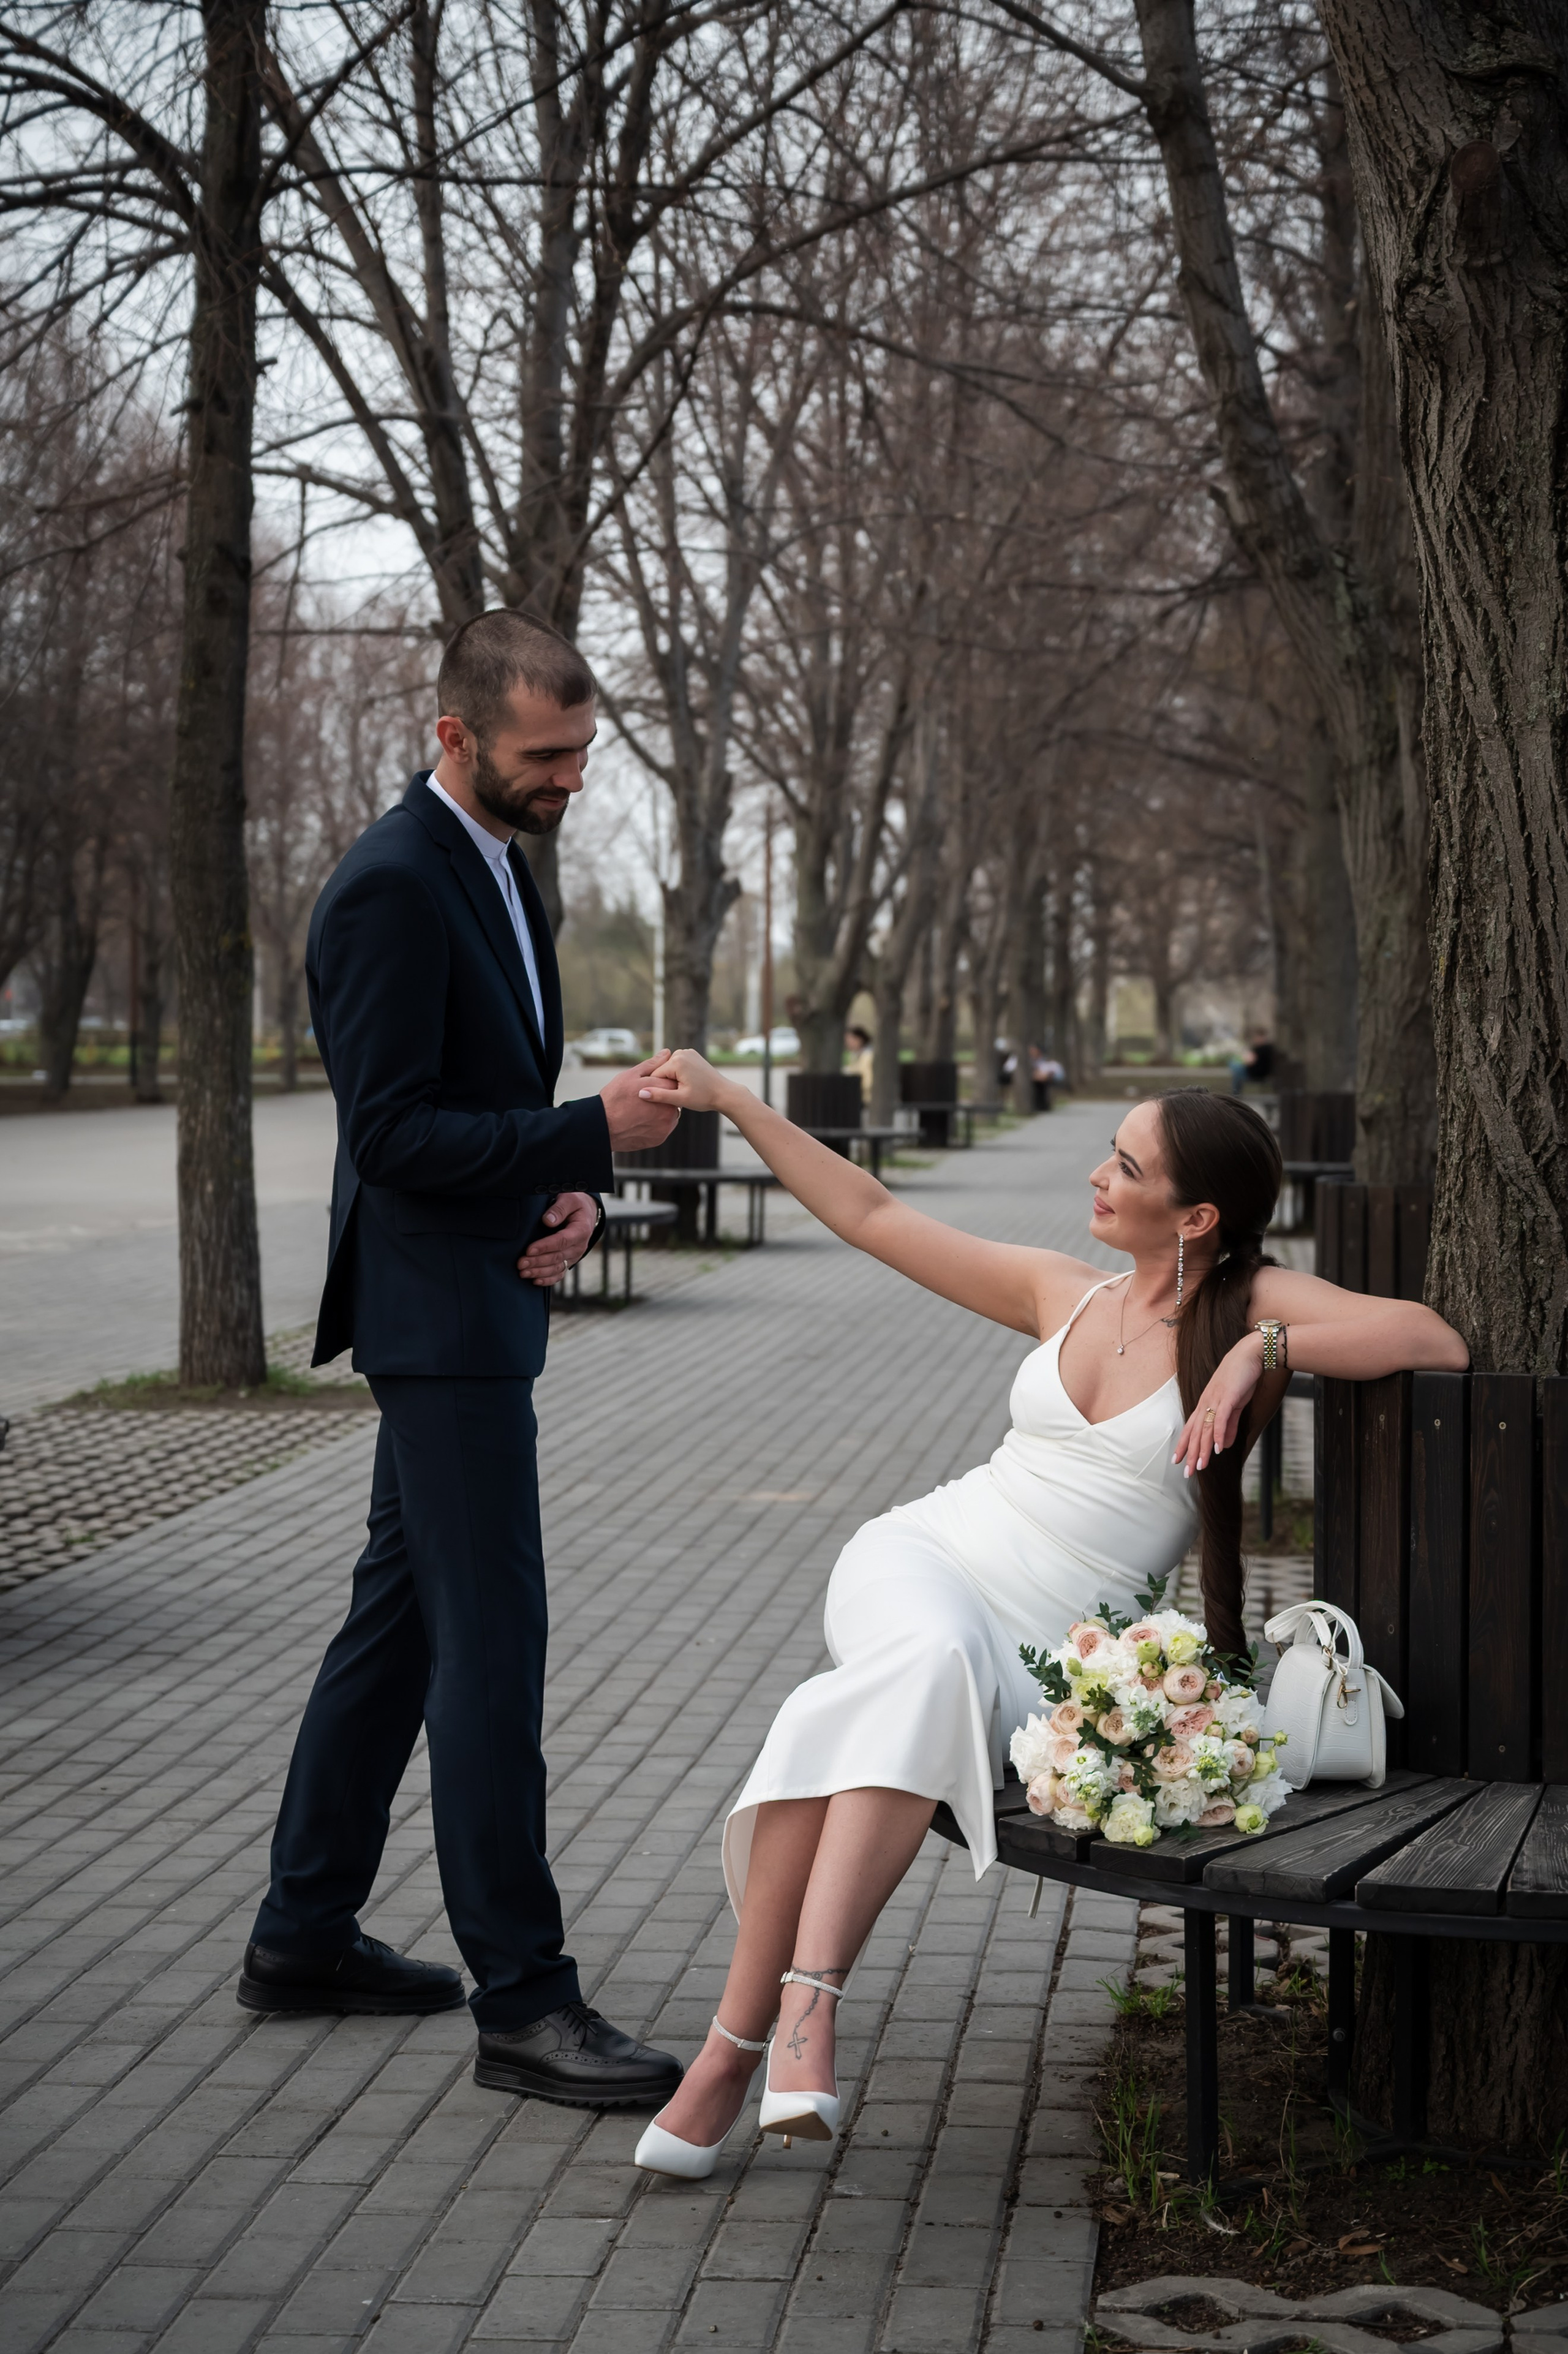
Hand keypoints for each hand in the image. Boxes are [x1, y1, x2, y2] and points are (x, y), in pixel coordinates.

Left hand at [517, 1192, 598, 1286]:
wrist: (586, 1213)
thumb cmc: (575, 1204)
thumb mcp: (570, 1199)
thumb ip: (559, 1208)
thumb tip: (547, 1220)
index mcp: (581, 1230)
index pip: (562, 1241)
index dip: (545, 1246)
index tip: (529, 1250)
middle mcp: (579, 1246)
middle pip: (557, 1257)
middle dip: (537, 1261)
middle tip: (520, 1263)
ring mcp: (574, 1256)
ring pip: (557, 1268)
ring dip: (539, 1272)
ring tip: (523, 1272)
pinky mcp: (569, 1261)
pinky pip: (559, 1274)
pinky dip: (548, 1280)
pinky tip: (535, 1281)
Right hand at [599, 1051, 680, 1150]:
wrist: (603, 1125)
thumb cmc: (615, 1097)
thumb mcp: (631, 1075)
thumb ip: (652, 1064)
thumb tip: (667, 1052)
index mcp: (664, 1089)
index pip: (674, 1081)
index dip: (663, 1081)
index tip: (651, 1084)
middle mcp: (670, 1108)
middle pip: (674, 1099)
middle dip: (664, 1096)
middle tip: (645, 1099)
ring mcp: (666, 1125)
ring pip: (670, 1114)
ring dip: (662, 1111)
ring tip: (643, 1110)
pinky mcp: (661, 1137)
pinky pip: (664, 1127)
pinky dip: (657, 1124)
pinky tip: (643, 1120)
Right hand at [636, 1047, 732, 1113]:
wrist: (724, 1093)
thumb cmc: (703, 1097)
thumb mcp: (680, 1099)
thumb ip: (659, 1095)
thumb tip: (640, 1093)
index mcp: (677, 1061)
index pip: (655, 1076)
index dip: (658, 1089)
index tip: (668, 1098)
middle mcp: (681, 1052)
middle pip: (662, 1070)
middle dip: (666, 1083)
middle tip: (678, 1095)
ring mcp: (688, 1052)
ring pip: (669, 1068)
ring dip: (672, 1079)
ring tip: (684, 1090)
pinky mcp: (692, 1055)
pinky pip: (678, 1065)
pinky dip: (678, 1074)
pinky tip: (687, 1084)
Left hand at [1173, 1333, 1263, 1476]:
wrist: (1250, 1353)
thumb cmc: (1242, 1377)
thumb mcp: (1235, 1405)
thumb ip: (1230, 1425)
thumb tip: (1225, 1445)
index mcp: (1206, 1403)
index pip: (1191, 1428)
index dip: (1184, 1445)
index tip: (1178, 1460)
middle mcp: (1206, 1402)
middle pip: (1195, 1432)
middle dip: (1190, 1454)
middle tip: (1187, 1473)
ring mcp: (1216, 1399)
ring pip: (1206, 1429)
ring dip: (1203, 1449)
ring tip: (1200, 1466)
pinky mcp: (1228, 1397)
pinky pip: (1221, 1419)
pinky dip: (1219, 1435)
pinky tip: (1219, 1449)